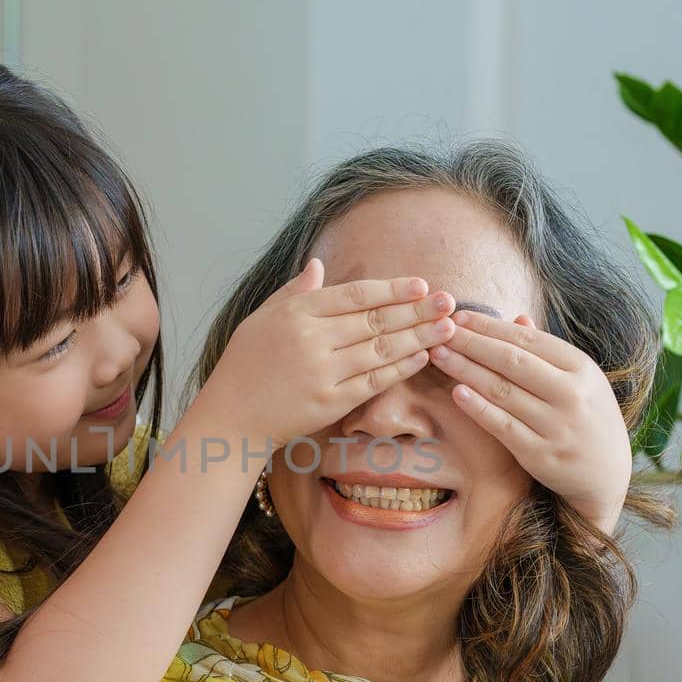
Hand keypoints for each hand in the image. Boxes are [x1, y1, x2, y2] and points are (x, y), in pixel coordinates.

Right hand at [200, 258, 456, 448]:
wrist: (230, 416)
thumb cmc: (244, 365)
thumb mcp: (261, 319)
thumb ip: (294, 292)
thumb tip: (318, 266)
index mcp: (296, 313)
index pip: (354, 295)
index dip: (391, 290)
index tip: (421, 284)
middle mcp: (312, 339)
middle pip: (374, 320)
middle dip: (416, 310)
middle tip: (450, 301)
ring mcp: (322, 371)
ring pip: (380, 349)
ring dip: (418, 337)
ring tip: (448, 327)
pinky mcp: (330, 402)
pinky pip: (374, 381)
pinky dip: (401, 368)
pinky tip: (423, 356)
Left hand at [429, 309, 629, 534]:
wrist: (607, 474)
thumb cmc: (588, 418)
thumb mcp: (580, 380)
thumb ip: (548, 352)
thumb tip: (516, 319)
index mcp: (582, 368)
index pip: (528, 340)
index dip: (490, 326)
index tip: (460, 317)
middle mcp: (571, 394)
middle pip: (511, 361)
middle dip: (471, 343)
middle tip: (440, 332)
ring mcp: (556, 426)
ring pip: (502, 391)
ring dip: (466, 370)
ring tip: (439, 356)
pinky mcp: (540, 454)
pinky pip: (502, 426)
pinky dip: (478, 408)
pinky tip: (457, 392)